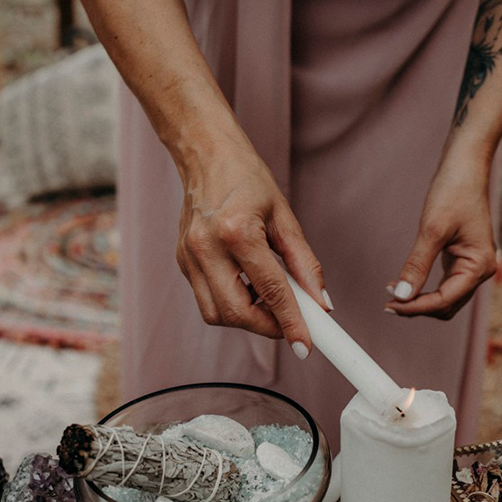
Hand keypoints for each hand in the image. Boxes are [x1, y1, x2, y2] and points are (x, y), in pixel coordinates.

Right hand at [176, 128, 330, 356]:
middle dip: (266, 326)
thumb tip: (321, 303)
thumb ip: (305, 264)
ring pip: (217, 315)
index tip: (305, 345)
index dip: (291, 323)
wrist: (205, 156)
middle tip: (288, 320)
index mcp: (236, 231)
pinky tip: (244, 285)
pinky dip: (231, 303)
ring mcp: (188, 257)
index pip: (270, 290)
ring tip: (264, 296)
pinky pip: (206, 301)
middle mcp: (206, 247)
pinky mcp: (181, 263)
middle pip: (236, 313)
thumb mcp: (285, 217)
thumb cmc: (247, 180)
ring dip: (247, 317)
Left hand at [384, 154, 496, 319]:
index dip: (415, 307)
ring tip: (392, 295)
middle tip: (387, 302)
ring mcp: (473, 266)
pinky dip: (425, 289)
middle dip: (418, 307)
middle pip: (446, 306)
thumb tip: (401, 295)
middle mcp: (481, 270)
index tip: (389, 304)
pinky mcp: (463, 260)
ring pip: (445, 299)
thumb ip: (417, 265)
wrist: (465, 166)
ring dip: (420, 301)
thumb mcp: (432, 229)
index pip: (445, 300)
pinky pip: (444, 285)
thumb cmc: (454, 191)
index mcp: (480, 266)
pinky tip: (404, 284)